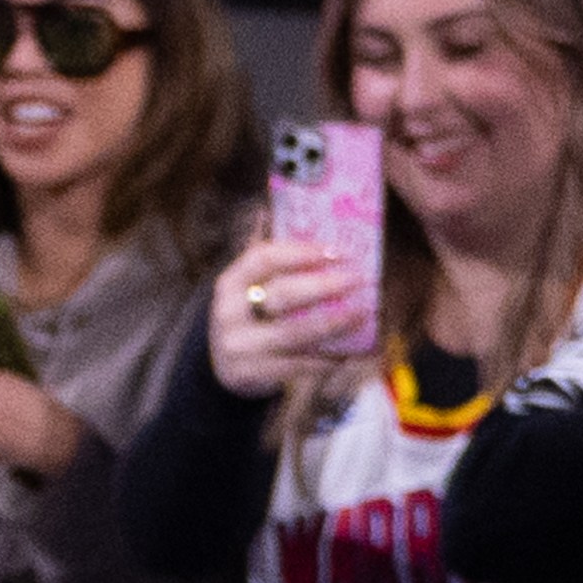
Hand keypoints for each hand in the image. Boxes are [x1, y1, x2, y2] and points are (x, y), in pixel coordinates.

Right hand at [206, 237, 372, 399]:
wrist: (221, 370)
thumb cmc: (248, 317)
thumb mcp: (248, 286)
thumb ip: (265, 256)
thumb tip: (274, 209)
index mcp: (230, 283)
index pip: (263, 258)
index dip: (301, 252)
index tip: (336, 250)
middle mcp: (228, 313)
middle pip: (282, 294)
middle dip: (325, 285)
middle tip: (358, 278)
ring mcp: (238, 346)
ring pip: (293, 332)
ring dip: (333, 323)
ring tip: (361, 314)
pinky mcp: (250, 374)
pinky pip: (296, 365)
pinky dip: (325, 358)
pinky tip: (349, 351)